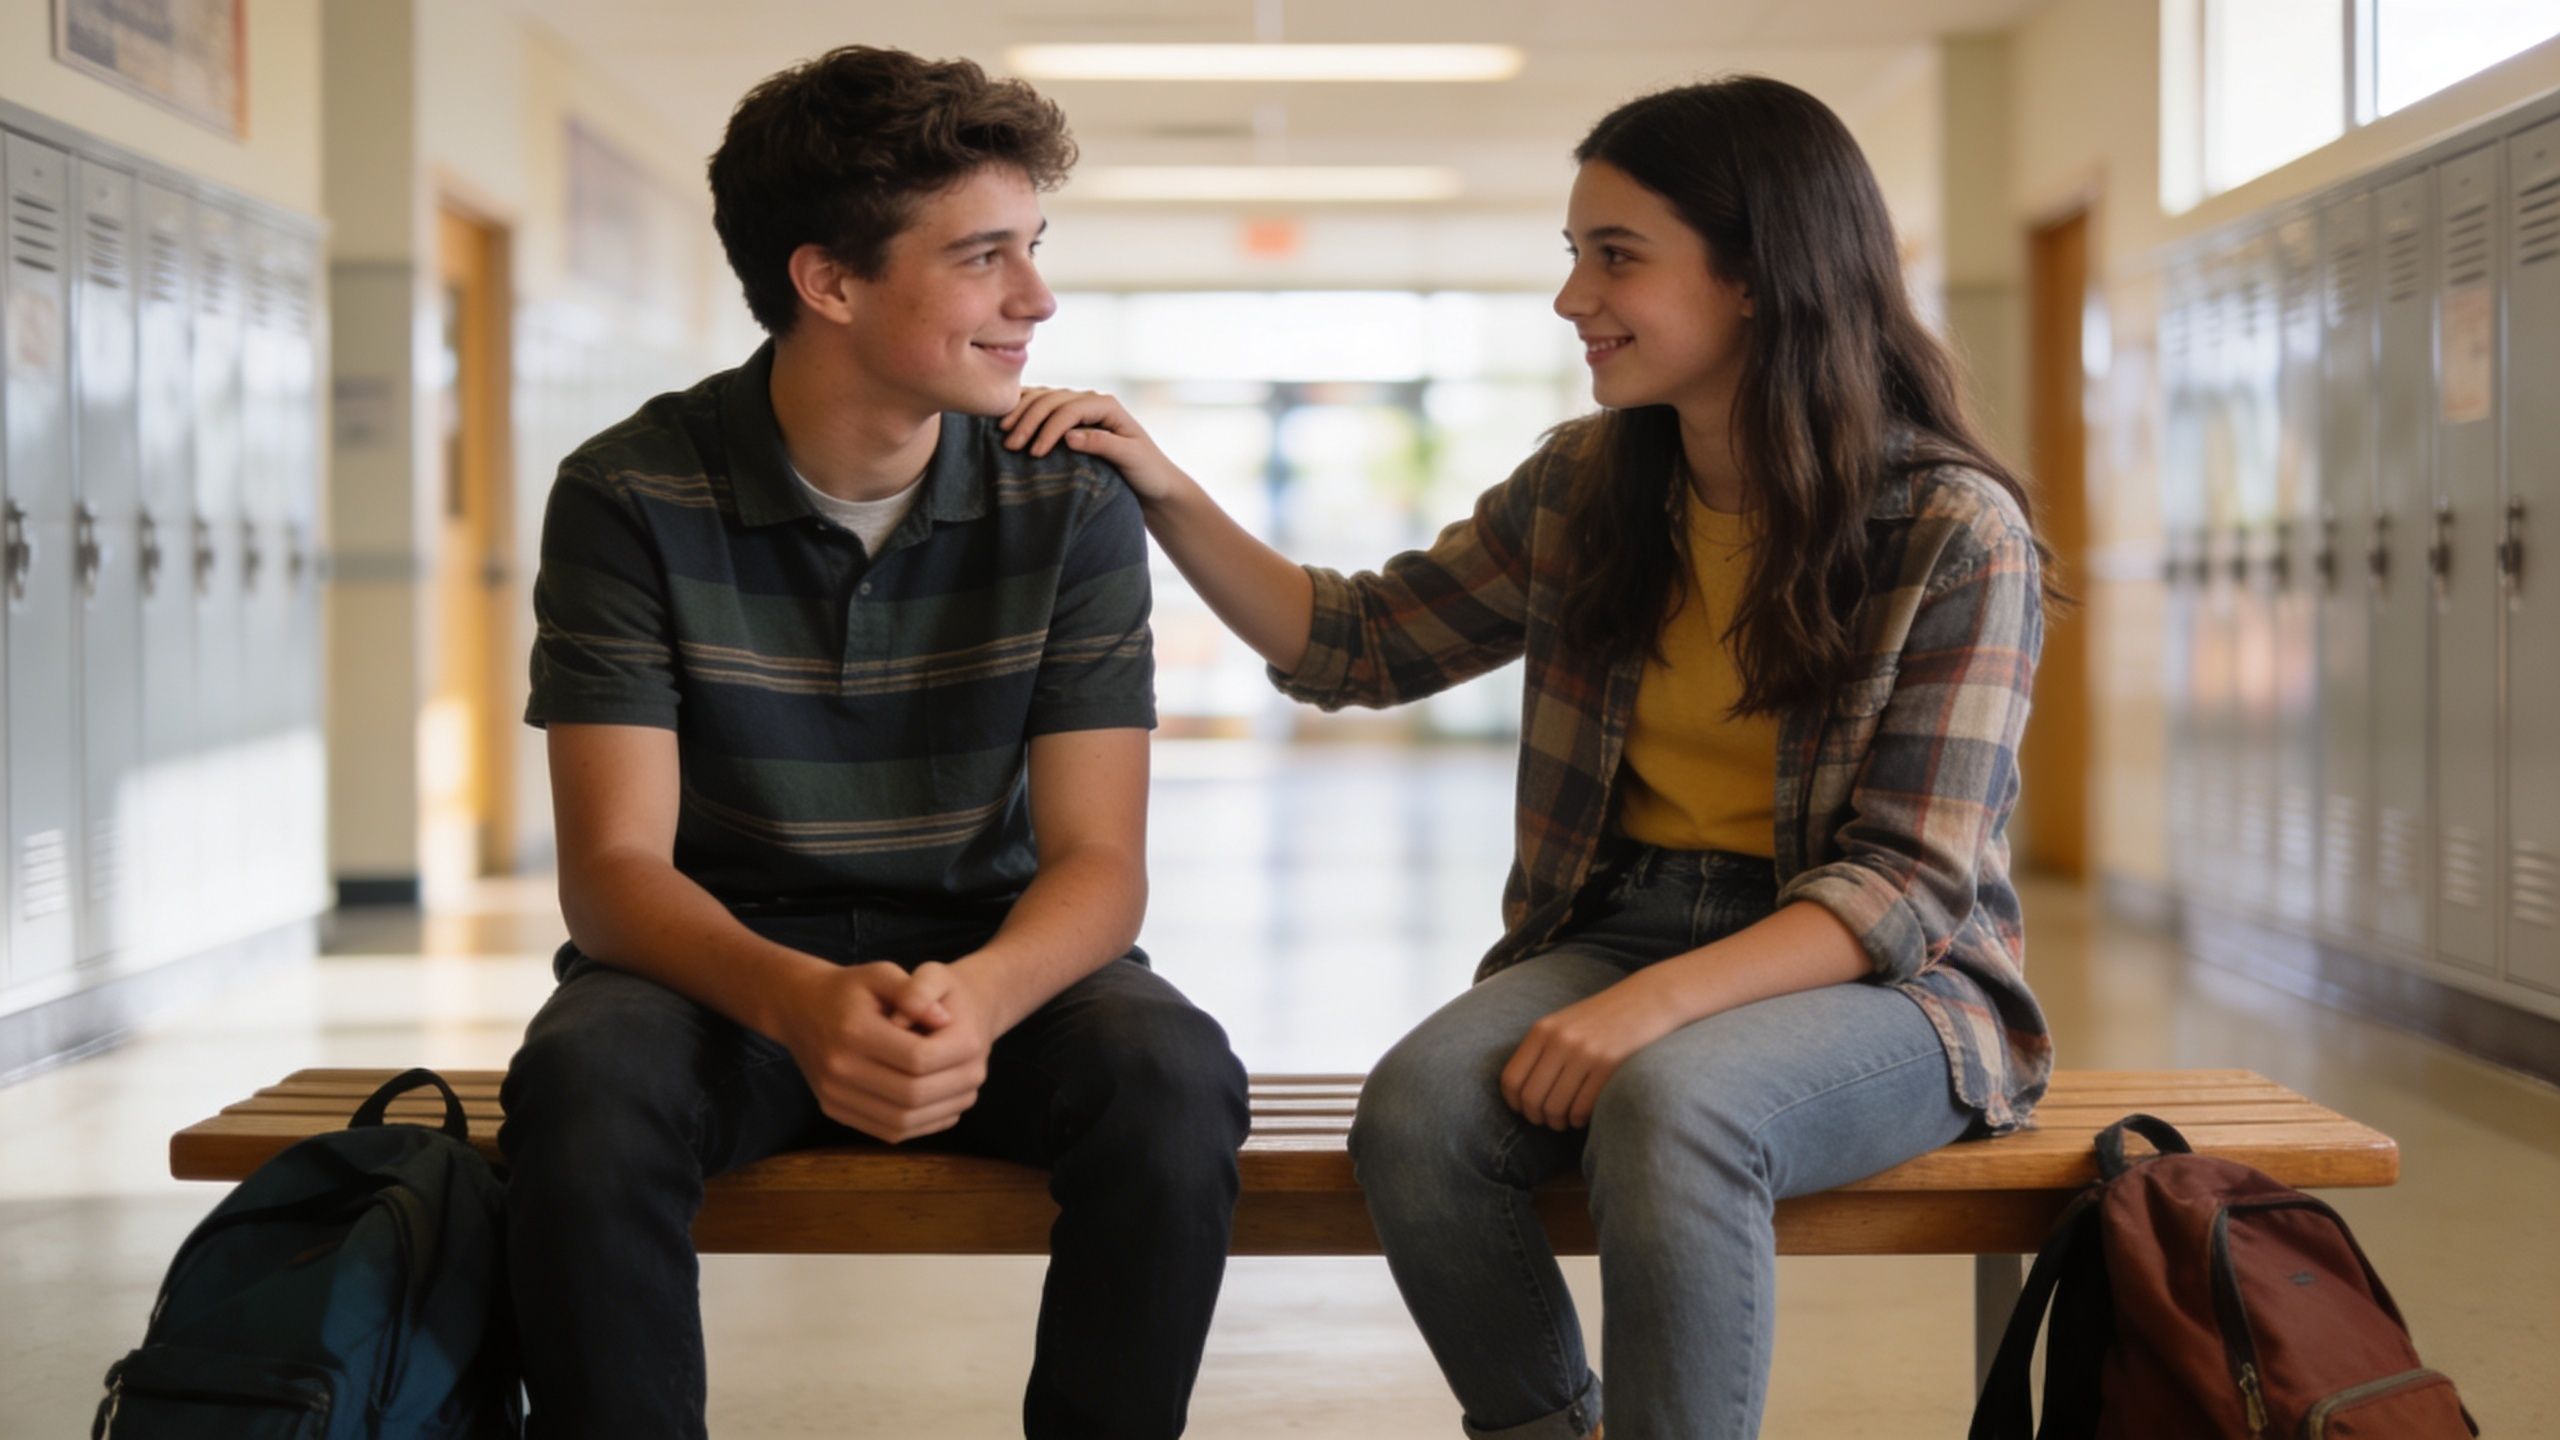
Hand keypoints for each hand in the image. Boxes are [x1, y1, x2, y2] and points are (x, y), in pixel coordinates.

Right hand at [778, 961, 990, 1143]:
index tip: (973, 1042)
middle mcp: (839, 1069)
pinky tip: (943, 1107)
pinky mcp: (836, 1111)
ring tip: (966, 1091)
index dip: (952, 1054)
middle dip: (954, 1086)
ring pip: (901, 1120)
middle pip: (912, 1094)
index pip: (917, 1057)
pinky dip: (922, 1124)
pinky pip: (888, 1131)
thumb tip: (946, 1020)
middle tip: (979, 1071)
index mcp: (853, 1032)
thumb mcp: (880, 973)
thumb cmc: (848, 988)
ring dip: (942, 1110)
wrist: (799, 1009)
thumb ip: (914, 992)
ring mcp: (834, 1096)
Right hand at [1000, 387, 1190, 505]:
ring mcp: (1078, 407)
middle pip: (1051, 400)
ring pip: (1043, 399)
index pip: (1069, 409)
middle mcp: (1091, 400)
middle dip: (1028, 420)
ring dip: (1021, 414)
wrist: (1152, 482)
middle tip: (1010, 445)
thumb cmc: (1147, 471)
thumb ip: (1102, 444)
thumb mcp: (1131, 458)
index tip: (1035, 453)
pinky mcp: (1070, 419)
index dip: (1048, 428)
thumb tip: (1068, 436)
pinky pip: (1042, 406)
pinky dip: (1023, 409)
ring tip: (1002, 433)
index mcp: (1106, 405)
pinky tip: (1007, 418)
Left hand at [1499, 970, 1689, 1130]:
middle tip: (1547, 1120)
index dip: (1514, 1103)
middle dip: (1537, 1117)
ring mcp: (1585, 1053)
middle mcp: (1560, 1041)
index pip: (1511, 1079)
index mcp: (1543, 1030)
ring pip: (1555, 1108)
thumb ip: (1541, 1050)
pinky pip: (1582, 1108)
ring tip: (1566, 1120)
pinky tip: (1583, 1115)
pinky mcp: (1609, 1066)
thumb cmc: (1603, 1018)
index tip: (1524, 1110)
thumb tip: (1519, 1093)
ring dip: (1558, 1122)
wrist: (1647, 1000)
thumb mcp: (1564, 1024)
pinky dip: (1579, 1120)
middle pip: (1531, 1098)